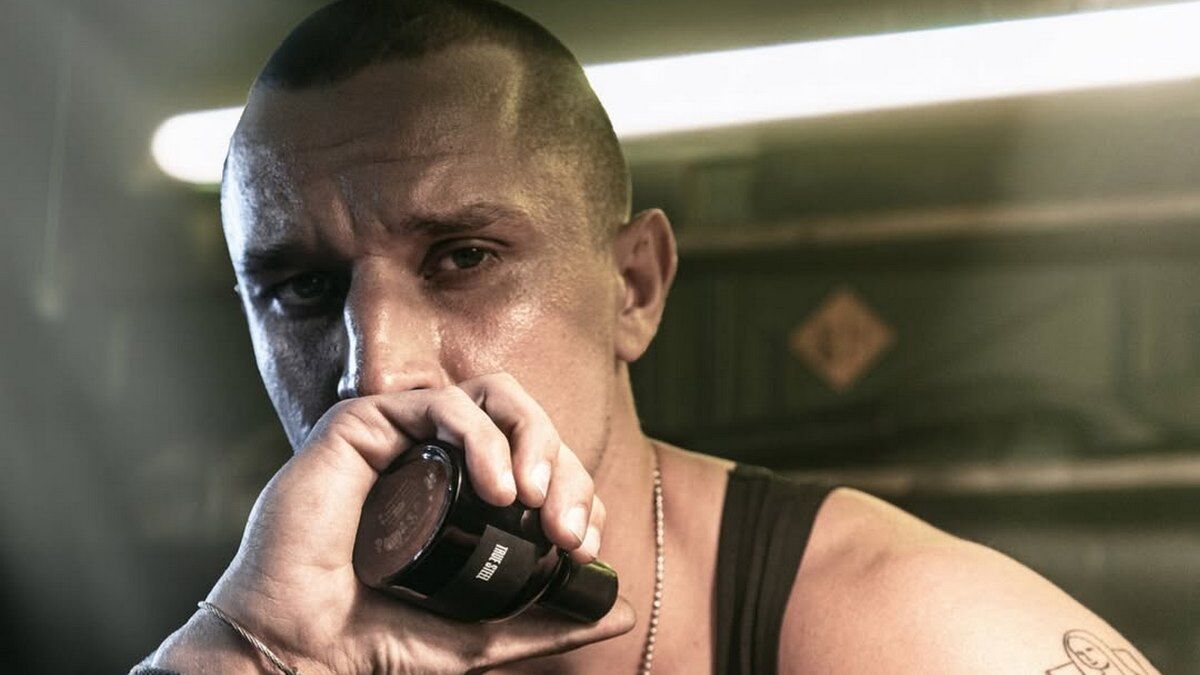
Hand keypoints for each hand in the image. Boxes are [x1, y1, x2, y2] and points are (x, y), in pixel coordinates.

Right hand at [151, 373, 632, 673]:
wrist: (294, 656)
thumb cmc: (376, 642)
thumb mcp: (483, 633)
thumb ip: (548, 619)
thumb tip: (620, 610)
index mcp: (457, 488)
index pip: (534, 458)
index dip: (572, 488)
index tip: (582, 546)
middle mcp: (430, 453)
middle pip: (523, 420)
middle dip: (562, 468)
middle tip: (569, 531)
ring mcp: (396, 434)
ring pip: (491, 396)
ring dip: (532, 442)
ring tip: (537, 503)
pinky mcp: (359, 423)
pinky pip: (440, 401)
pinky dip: (484, 436)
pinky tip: (502, 489)